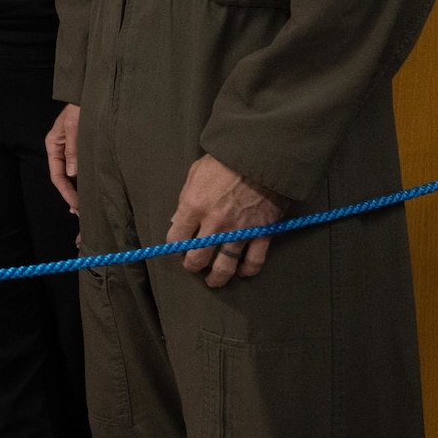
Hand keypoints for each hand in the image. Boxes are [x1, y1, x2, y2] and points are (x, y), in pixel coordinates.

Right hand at [46, 104, 80, 214]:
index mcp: (53, 145)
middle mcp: (60, 150)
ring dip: (78, 189)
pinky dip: (84, 180)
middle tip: (82, 212)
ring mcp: (71, 150)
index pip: (56, 175)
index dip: (66, 192)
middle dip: (71, 195)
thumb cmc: (81, 107)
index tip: (76, 205)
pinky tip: (90, 189)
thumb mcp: (75, 126)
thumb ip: (73, 149)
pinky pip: (80, 168)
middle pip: (63, 178)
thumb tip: (72, 173)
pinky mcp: (82, 148)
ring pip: (72, 175)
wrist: (92, 92)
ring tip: (86, 206)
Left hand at [167, 154, 284, 287]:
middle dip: (192, 265)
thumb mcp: (195, 174)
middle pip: (198, 257)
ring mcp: (239, 231)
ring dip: (216, 277)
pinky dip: (247, 270)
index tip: (177, 248)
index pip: (176, 238)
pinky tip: (241, 273)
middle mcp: (214, 224)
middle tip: (193, 265)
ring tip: (213, 281)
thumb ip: (186, 199)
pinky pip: (254, 261)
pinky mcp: (262, 233)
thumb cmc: (226, 161)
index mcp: (193, 207)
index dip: (175, 246)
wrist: (262, 156)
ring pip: (224, 266)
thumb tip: (180, 220)